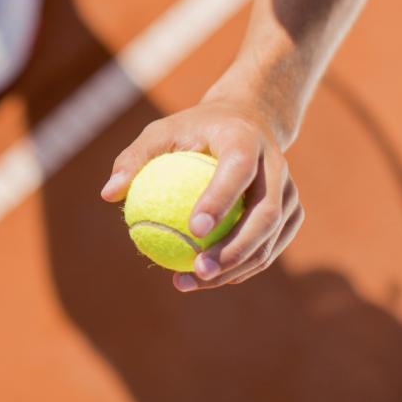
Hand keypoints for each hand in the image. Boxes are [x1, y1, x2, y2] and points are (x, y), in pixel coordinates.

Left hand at [100, 100, 303, 291]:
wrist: (246, 121)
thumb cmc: (193, 128)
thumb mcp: (160, 131)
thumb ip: (134, 159)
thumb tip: (108, 194)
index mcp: (246, 140)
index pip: (237, 172)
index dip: (220, 201)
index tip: (193, 229)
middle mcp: (276, 166)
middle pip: (266, 214)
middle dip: (236, 248)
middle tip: (198, 268)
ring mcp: (289, 190)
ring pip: (271, 238)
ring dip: (237, 266)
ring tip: (193, 280)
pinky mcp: (293, 211)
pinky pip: (271, 247)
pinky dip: (243, 267)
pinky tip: (208, 279)